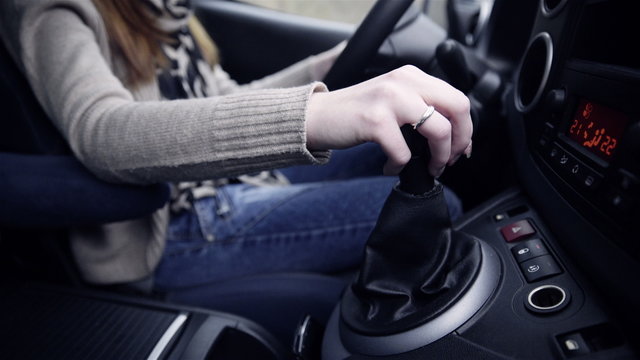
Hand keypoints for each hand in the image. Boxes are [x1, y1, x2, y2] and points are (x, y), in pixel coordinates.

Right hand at [306, 65, 472, 176]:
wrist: (317, 117)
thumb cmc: (354, 114)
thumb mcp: (391, 100)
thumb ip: (419, 107)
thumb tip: (450, 136)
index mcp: (412, 76)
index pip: (457, 98)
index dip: (465, 128)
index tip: (460, 149)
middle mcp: (404, 81)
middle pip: (457, 109)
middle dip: (459, 141)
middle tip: (448, 160)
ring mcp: (390, 99)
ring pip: (438, 129)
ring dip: (438, 157)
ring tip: (428, 168)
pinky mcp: (375, 121)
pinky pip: (404, 152)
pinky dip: (399, 167)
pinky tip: (389, 168)